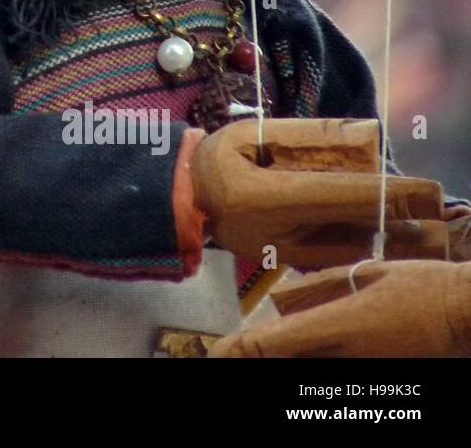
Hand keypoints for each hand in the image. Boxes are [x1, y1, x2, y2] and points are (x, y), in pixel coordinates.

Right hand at [191, 118, 446, 266]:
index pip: (337, 194)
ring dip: (371, 225)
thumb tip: (363, 136)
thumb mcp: (251, 134)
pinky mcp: (283, 261)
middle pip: (350, 224)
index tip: (423, 191)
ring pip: (347, 246)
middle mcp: (271, 231)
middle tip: (422, 201)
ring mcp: (277, 253)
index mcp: (258, 195)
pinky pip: (333, 255)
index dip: (384, 192)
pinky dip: (353, 237)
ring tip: (379, 202)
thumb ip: (306, 136)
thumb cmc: (211, 158)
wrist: (177, 196)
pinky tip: (358, 221)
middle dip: (389, 212)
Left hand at [210, 260, 470, 357]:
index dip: (233, 352)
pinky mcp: (376, 385)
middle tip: (230, 354)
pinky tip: (309, 352)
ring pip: (306, 376)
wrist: (470, 314)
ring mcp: (360, 376)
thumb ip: (317, 288)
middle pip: (281, 365)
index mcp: (333, 326)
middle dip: (257, 359)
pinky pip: (335, 380)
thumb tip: (279, 301)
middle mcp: (341, 358)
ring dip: (287, 361)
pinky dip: (315, 367)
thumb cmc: (422, 288)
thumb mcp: (365, 272)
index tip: (213, 353)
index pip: (266, 345)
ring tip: (263, 350)